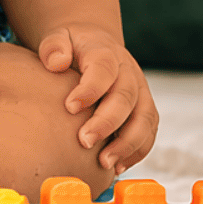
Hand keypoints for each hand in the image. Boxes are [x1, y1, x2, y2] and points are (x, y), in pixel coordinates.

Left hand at [38, 23, 159, 173]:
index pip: (104, 69)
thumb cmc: (71, 46)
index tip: (70, 108)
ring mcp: (140, 91)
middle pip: (126, 97)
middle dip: (107, 122)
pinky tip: (117, 166)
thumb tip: (56, 62)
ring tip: (104, 163)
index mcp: (105, 52)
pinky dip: (137, 151)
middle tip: (85, 141)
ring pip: (145, 117)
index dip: (90, 89)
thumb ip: (53, 46)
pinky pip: (149, 131)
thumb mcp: (57, 37)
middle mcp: (128, 71)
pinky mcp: (144, 108)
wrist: (93, 45)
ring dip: (127, 143)